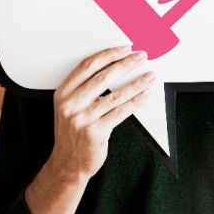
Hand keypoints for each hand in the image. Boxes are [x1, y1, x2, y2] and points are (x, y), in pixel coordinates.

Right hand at [48, 45, 154, 183]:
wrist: (67, 164)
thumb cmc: (72, 133)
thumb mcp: (69, 108)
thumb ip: (84, 90)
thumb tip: (115, 68)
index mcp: (63, 94)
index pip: (87, 66)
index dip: (108, 55)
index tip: (125, 48)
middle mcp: (70, 105)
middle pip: (103, 77)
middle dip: (126, 64)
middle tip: (142, 56)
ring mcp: (82, 119)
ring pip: (115, 95)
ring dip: (136, 83)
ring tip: (150, 76)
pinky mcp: (95, 132)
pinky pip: (121, 113)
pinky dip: (136, 102)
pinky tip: (146, 94)